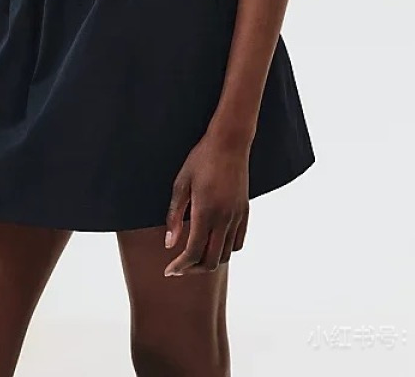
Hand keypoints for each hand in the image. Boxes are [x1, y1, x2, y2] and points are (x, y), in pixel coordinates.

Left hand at [162, 130, 250, 275]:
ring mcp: (237, 217)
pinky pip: (237, 242)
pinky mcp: (245, 213)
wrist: (229, 143)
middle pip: (211, 261)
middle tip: (179, 267)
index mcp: (206, 212)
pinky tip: (213, 244)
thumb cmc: (201, 159)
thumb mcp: (181, 184)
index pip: (193, 252)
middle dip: (193, 269)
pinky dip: (225, 250)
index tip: (169, 270)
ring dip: (209, 261)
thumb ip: (174, 216)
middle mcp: (224, 219)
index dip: (180, 266)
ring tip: (194, 257)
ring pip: (226, 255)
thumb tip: (169, 244)